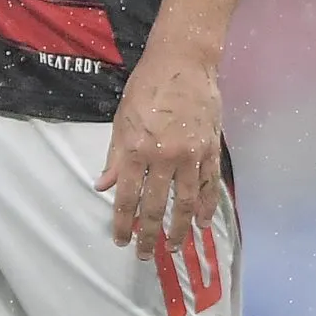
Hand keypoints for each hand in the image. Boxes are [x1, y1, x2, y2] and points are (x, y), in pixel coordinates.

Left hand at [93, 44, 224, 260]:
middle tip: (144, 254)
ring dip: (179, 229)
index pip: (127, 197)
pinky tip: (202, 223)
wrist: (184, 61)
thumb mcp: (121, 119)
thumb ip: (115, 156)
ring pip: (185, 202)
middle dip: (148, 234)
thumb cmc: (147, 87)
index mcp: (136, 149)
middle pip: (155, 206)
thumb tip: (104, 186)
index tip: (121, 241)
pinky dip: (206, 206)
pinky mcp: (211, 149)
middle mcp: (163, 157)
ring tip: (175, 247)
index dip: (123, 224)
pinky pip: (209, 185)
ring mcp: (191, 155)